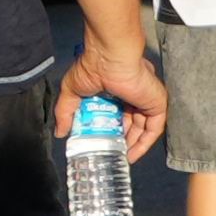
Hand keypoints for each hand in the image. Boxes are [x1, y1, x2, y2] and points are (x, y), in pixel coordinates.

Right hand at [57, 39, 164, 161]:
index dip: (110, 130)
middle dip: (121, 139)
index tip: (102, 143)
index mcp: (117, 88)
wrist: (110, 57)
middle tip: (111, 153)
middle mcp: (134, 94)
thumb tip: (60, 132)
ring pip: (142, 128)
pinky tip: (132, 154)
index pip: (117, 114)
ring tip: (120, 157)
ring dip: (132, 145)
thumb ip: (65, 112)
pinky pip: (153, 129)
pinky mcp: (156, 103)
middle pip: (130, 122)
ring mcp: (146, 99)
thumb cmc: (92, 67)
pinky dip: (144, 144)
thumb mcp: (71, 92)